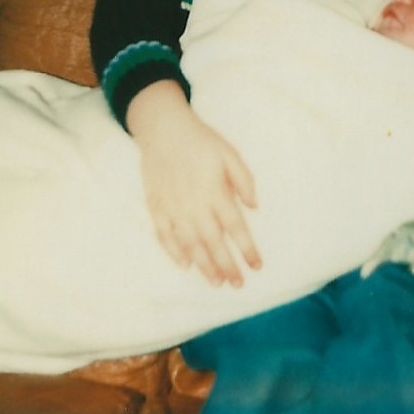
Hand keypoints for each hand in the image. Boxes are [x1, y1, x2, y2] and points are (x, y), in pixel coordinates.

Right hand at [127, 81, 260, 285]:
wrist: (162, 128)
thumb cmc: (201, 140)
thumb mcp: (230, 153)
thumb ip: (244, 180)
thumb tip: (254, 206)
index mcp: (215, 191)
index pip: (235, 227)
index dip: (247, 249)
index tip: (257, 266)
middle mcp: (193, 204)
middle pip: (213, 242)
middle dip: (227, 266)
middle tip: (237, 284)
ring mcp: (172, 207)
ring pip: (190, 244)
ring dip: (204, 266)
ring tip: (216, 283)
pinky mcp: (156, 206)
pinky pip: (164, 236)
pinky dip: (174, 252)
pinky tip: (185, 265)